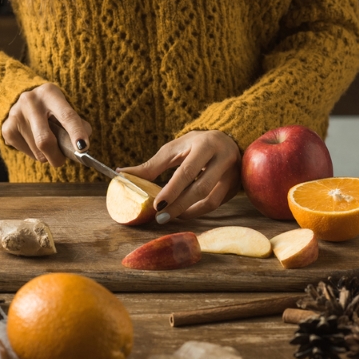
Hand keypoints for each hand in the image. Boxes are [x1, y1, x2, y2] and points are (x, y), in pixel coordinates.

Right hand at [1, 83, 91, 165]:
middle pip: (44, 140)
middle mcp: (30, 101)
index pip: (66, 116)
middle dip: (56, 156)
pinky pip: (27, 153)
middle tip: (62, 160)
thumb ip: (76, 125)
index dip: (76, 132)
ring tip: (47, 143)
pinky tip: (34, 141)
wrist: (22, 102)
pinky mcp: (7, 129)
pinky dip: (36, 154)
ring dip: (47, 155)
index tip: (83, 148)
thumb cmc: (51, 109)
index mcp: (49, 93)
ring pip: (37, 152)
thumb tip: (81, 147)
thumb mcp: (64, 108)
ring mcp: (15, 115)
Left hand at [119, 130, 240, 221]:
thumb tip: (122, 174)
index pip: (187, 171)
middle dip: (179, 206)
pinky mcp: (236, 186)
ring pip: (211, 201)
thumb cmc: (195, 144)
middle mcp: (224, 158)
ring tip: (171, 215)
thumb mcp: (174, 149)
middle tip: (161, 217)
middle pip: (201, 188)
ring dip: (189, 212)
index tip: (156, 205)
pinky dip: (198, 210)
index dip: (172, 190)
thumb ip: (152, 165)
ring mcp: (233, 174)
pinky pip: (216, 205)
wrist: (228, 140)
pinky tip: (185, 212)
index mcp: (206, 144)